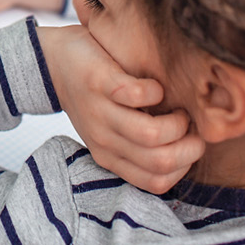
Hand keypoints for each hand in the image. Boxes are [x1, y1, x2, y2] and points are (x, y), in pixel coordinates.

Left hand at [37, 24, 204, 193]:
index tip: (190, 143)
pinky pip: (137, 95)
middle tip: (190, 127)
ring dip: (177, 122)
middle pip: (160, 162)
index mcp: (109, 156)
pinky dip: (155, 91)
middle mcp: (104, 140)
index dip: (185, 166)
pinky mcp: (99, 83)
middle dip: (190, 147)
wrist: (54, 61)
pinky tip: (154, 87)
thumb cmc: (94, 96)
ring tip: (177, 108)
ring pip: (151, 135)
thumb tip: (190, 149)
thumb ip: (140, 145)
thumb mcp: (112, 130)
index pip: (157, 183)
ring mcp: (100, 112)